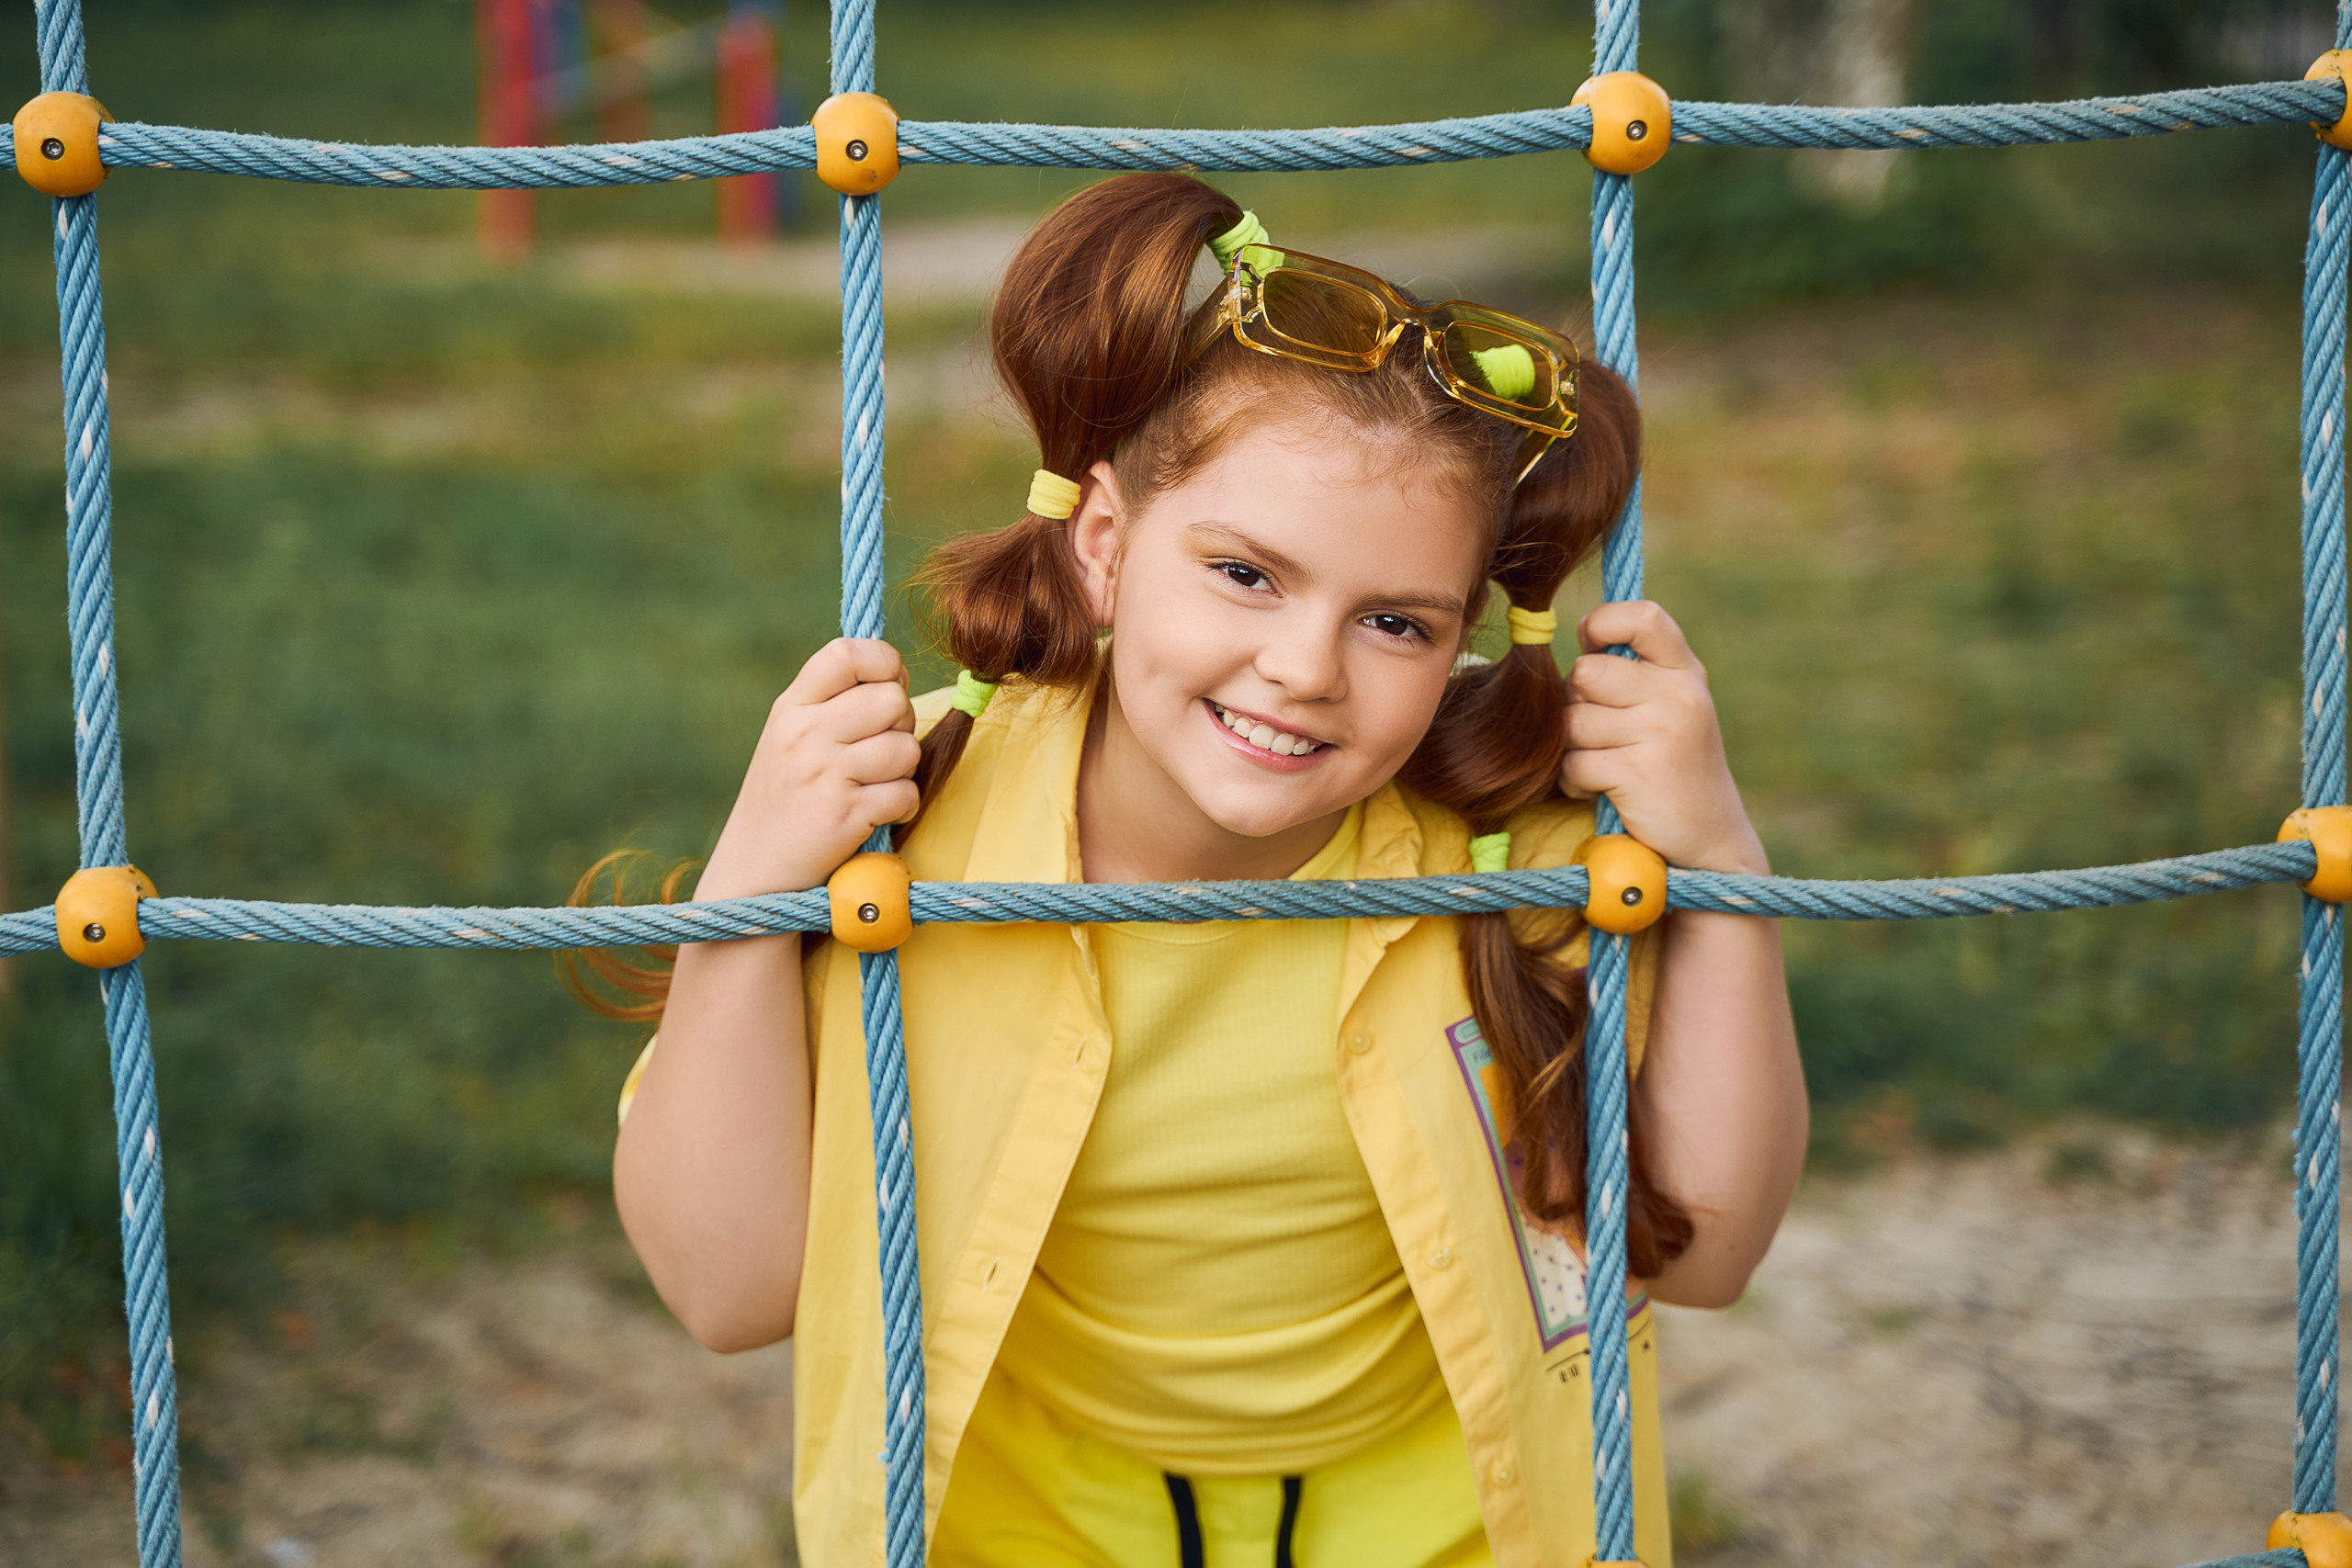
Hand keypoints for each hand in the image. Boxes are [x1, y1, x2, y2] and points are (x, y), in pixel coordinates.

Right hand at [696, 638, 920, 899]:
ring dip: (904, 770)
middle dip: (902, 723)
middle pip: (892, 699)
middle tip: (881, 748)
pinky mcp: (843, 815)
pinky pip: (906, 793)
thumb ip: (833, 701)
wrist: (753, 871)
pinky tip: (878, 812)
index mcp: (791, 707)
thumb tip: (897, 671)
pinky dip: (903, 806)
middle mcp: (804, 734)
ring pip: (906, 748)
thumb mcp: (790, 736)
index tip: (888, 684)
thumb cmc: (786, 798)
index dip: (884, 662)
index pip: (846, 653)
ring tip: (876, 784)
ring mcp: (823, 774)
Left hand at [1561, 601, 1767, 875]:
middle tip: (1604, 732)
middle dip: (1578, 704)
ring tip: (1607, 764)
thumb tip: (1582, 627)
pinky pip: (1573, 763)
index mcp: (1684, 671)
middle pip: (1585, 673)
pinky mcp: (1638, 773)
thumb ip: (1633, 669)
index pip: (1642, 616)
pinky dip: (1576, 782)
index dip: (1604, 623)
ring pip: (1573, 721)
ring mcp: (1661, 732)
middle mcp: (1678, 695)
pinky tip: (1603, 789)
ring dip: (1576, 748)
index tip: (1594, 646)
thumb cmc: (1673, 765)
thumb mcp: (1669, 706)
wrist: (1710, 838)